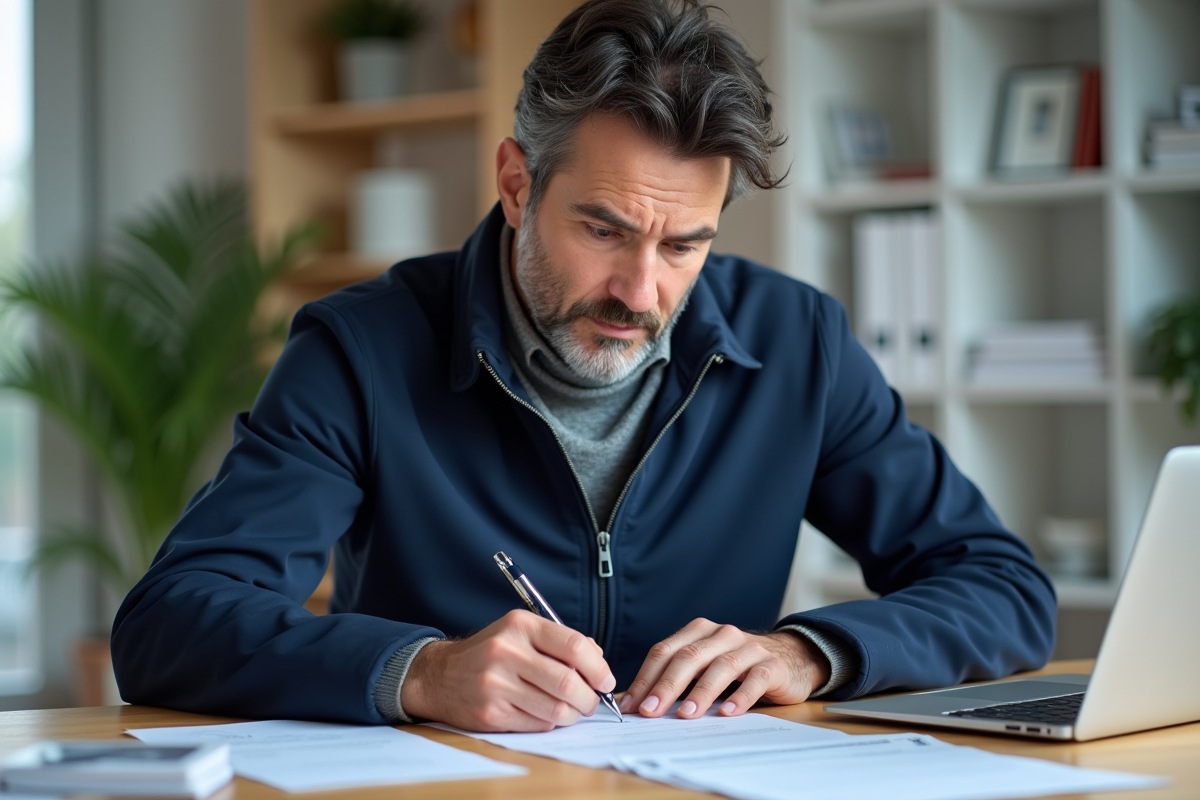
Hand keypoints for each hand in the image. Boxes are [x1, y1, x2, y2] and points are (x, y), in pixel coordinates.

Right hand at [401, 610, 616, 731]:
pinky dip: (550, 723)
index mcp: (520, 626)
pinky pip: (538, 724)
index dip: (599, 668)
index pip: (574, 646)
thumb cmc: (489, 653)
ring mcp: (497, 684)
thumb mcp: (520, 632)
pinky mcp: (491, 713)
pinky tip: (545, 714)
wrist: (439, 675)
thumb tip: (598, 660)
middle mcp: (507, 652)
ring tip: (571, 710)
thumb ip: (560, 641)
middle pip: (568, 682)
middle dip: (589, 698)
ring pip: (556, 709)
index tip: (606, 680)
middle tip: (591, 701)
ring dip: (573, 714)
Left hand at [619, 619, 830, 718]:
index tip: (631, 705)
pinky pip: (755, 679)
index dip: (646, 678)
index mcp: (699, 632)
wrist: (791, 658)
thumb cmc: (737, 668)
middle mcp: (722, 634)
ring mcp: (749, 648)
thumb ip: (674, 679)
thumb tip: (634, 703)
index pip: (665, 651)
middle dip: (666, 685)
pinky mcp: (773, 665)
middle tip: (650, 711)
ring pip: (721, 667)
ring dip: (701, 692)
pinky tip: (727, 713)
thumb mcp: (704, 667)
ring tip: (686, 714)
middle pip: (689, 657)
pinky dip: (740, 696)